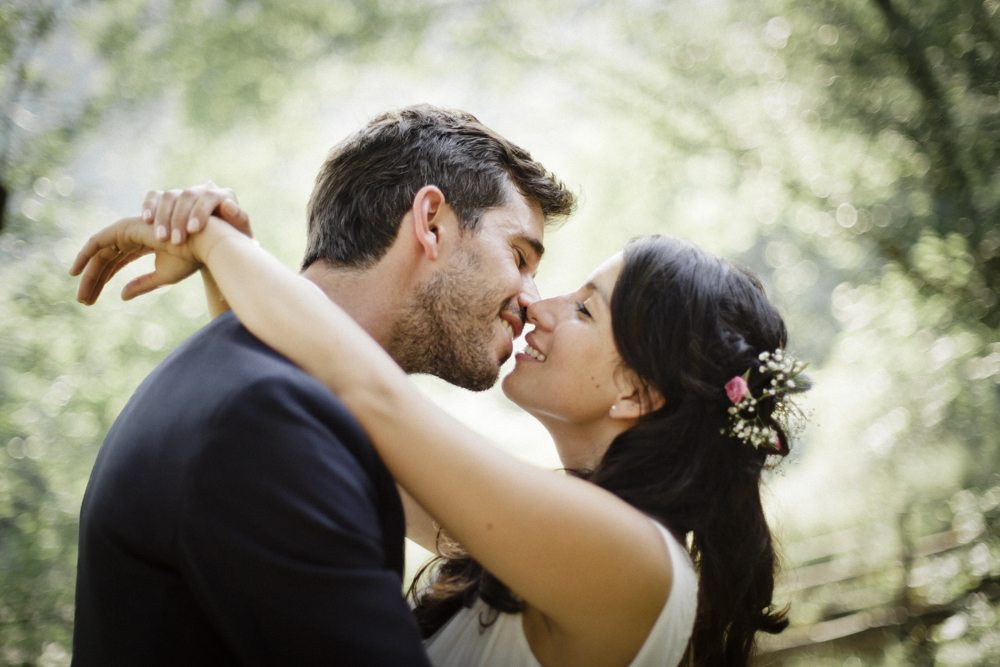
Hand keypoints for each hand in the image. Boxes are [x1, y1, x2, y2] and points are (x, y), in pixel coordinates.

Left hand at [70, 216, 200, 304]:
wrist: (202, 244)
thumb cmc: (189, 259)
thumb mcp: (162, 277)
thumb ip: (142, 285)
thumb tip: (121, 296)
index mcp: (143, 244)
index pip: (116, 263)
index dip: (103, 280)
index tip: (92, 297)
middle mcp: (132, 236)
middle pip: (105, 260)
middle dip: (93, 281)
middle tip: (83, 301)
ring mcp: (127, 231)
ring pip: (99, 254)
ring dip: (88, 275)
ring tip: (81, 296)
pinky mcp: (125, 228)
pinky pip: (98, 242)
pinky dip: (85, 255)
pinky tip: (76, 271)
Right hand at [142, 181, 251, 245]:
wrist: (218, 249)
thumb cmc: (231, 243)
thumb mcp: (240, 236)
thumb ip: (239, 220)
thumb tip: (228, 205)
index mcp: (224, 196)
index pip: (210, 196)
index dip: (200, 211)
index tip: (193, 230)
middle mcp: (203, 190)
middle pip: (187, 195)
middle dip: (179, 218)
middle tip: (176, 241)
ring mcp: (184, 193)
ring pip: (170, 196)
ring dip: (163, 217)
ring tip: (161, 238)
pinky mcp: (168, 199)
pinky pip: (155, 196)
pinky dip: (149, 205)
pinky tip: (146, 220)